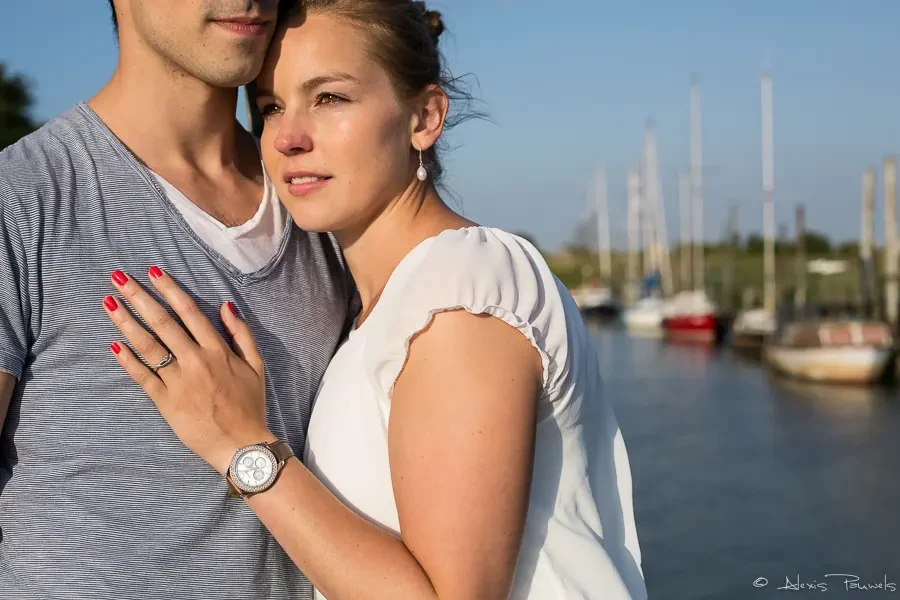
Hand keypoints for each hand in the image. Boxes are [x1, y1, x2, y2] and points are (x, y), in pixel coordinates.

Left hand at [102, 267, 272, 474]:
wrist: (241, 444)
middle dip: (139, 297)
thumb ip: (242, 334)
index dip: (170, 290)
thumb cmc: (250, 405)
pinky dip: (128, 361)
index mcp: (217, 350)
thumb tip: (226, 306)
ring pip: (148, 346)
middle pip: (162, 322)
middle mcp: (195, 361)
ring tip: (109, 304)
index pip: (189, 312)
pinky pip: (143, 377)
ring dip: (126, 323)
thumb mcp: (256, 366)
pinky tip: (114, 345)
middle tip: (119, 278)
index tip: (153, 272)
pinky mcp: (165, 402)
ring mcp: (178, 381)